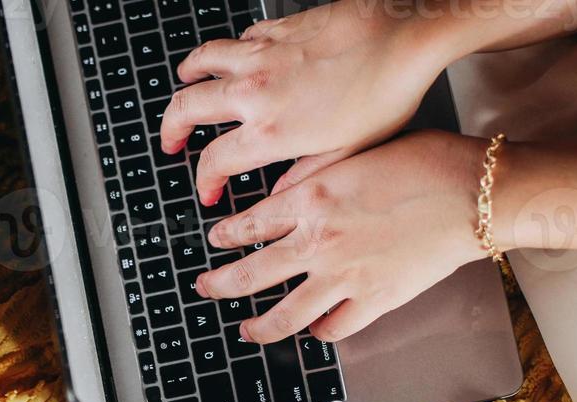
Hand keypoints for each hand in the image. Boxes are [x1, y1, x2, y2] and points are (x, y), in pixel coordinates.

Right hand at [160, 2, 447, 205]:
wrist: (405, 36)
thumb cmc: (387, 92)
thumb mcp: (346, 155)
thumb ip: (304, 177)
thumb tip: (279, 197)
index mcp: (271, 131)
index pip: (214, 161)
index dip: (204, 181)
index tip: (209, 190)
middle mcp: (256, 91)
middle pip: (188, 108)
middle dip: (171, 129)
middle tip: (172, 141)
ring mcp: (263, 56)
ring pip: (202, 63)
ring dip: (186, 78)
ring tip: (184, 86)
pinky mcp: (278, 30)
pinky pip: (238, 39)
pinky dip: (226, 52)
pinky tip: (233, 58)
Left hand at [196, 131, 485, 343]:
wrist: (474, 194)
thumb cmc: (427, 163)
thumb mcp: (356, 151)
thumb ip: (314, 175)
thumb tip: (282, 195)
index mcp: (312, 199)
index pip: (250, 224)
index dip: (226, 236)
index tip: (217, 242)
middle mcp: (319, 242)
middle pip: (251, 273)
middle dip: (220, 284)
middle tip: (207, 288)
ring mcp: (344, 277)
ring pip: (284, 314)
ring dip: (258, 326)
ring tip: (246, 329)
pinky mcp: (374, 301)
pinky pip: (334, 328)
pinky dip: (320, 332)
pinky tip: (313, 329)